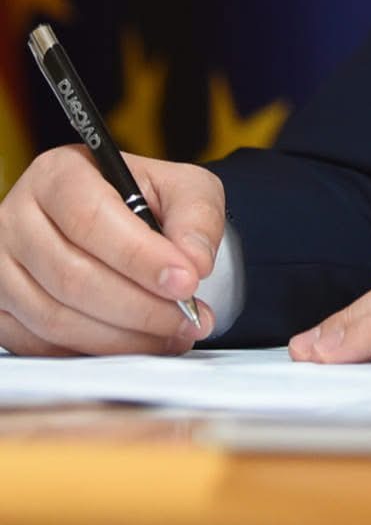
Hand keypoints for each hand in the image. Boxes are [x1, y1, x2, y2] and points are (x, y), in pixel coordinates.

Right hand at [0, 146, 220, 354]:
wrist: (119, 221)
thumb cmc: (146, 199)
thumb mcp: (183, 188)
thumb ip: (196, 217)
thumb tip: (194, 263)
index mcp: (59, 174)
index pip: (91, 219)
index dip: (140, 257)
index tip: (186, 282)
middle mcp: (19, 219)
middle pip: (72, 276)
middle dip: (139, 306)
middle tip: (188, 317)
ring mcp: (1, 268)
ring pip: (55, 318)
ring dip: (121, 336)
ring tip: (172, 334)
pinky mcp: (0, 310)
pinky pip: (41, 344)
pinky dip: (93, 351)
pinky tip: (136, 344)